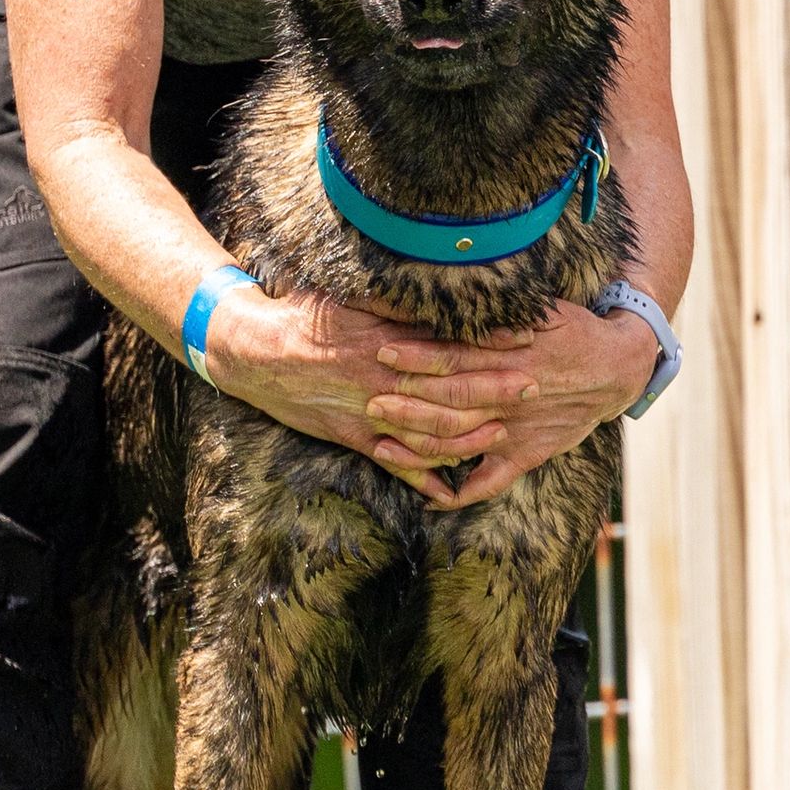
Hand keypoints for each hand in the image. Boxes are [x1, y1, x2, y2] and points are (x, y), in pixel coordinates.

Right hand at [208, 286, 540, 506]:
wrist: (256, 354)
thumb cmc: (305, 317)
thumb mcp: (350, 299)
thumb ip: (395, 305)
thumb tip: (437, 298)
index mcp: (387, 344)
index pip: (449, 345)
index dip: (489, 344)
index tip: (525, 339)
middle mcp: (384, 382)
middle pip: (450, 391)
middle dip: (493, 390)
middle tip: (533, 386)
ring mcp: (371, 415)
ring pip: (429, 433)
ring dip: (469, 436)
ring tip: (502, 434)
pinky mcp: (355, 437)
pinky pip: (394, 464)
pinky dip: (421, 478)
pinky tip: (449, 492)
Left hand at [366, 299, 656, 509]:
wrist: (618, 368)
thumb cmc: (573, 329)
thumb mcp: (543, 308)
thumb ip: (501, 308)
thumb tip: (462, 288)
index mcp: (511, 357)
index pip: (456, 357)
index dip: (417, 356)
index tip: (384, 352)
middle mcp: (510, 396)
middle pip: (451, 402)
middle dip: (408, 404)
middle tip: (370, 402)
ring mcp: (516, 430)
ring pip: (462, 444)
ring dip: (420, 448)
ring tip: (382, 447)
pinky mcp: (526, 454)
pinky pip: (492, 482)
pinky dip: (461, 494)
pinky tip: (431, 501)